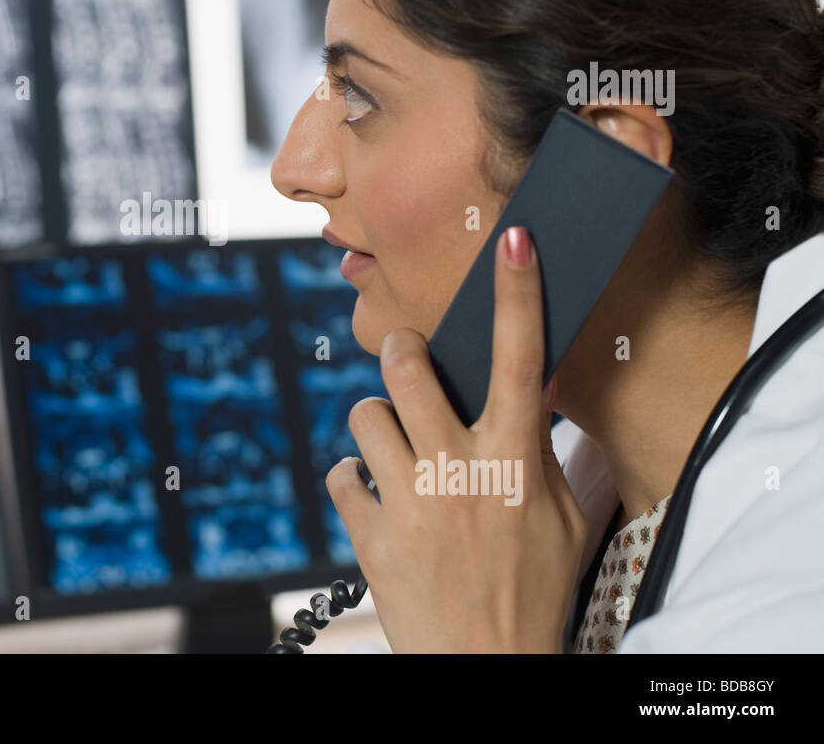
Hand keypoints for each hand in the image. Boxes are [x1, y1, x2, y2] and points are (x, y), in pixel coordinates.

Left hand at [327, 225, 587, 652]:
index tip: (513, 241)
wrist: (491, 666)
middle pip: (408, 369)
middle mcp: (461, 471)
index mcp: (517, 460)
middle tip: (405, 360)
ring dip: (374, 421)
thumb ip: (549, 453)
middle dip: (401, 351)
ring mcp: (413, 504)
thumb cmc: (536, 589)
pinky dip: (354, 480)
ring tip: (392, 445)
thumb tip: (537, 396)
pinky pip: (341, 477)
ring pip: (364, 415)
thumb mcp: (566, 519)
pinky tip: (375, 495)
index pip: (521, 358)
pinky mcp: (372, 537)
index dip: (518, 293)